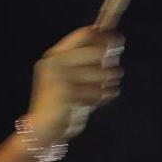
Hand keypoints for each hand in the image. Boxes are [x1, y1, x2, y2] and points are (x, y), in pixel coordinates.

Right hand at [26, 26, 122, 145]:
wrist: (42, 127)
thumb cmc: (61, 101)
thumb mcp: (69, 75)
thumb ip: (87, 60)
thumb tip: (114, 41)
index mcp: (54, 56)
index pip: (85, 34)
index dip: (105, 36)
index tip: (118, 41)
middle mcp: (54, 62)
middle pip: (98, 52)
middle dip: (111, 64)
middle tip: (116, 74)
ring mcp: (59, 77)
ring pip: (102, 73)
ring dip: (110, 83)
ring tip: (105, 91)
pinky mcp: (66, 92)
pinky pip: (98, 91)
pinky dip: (103, 97)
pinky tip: (97, 102)